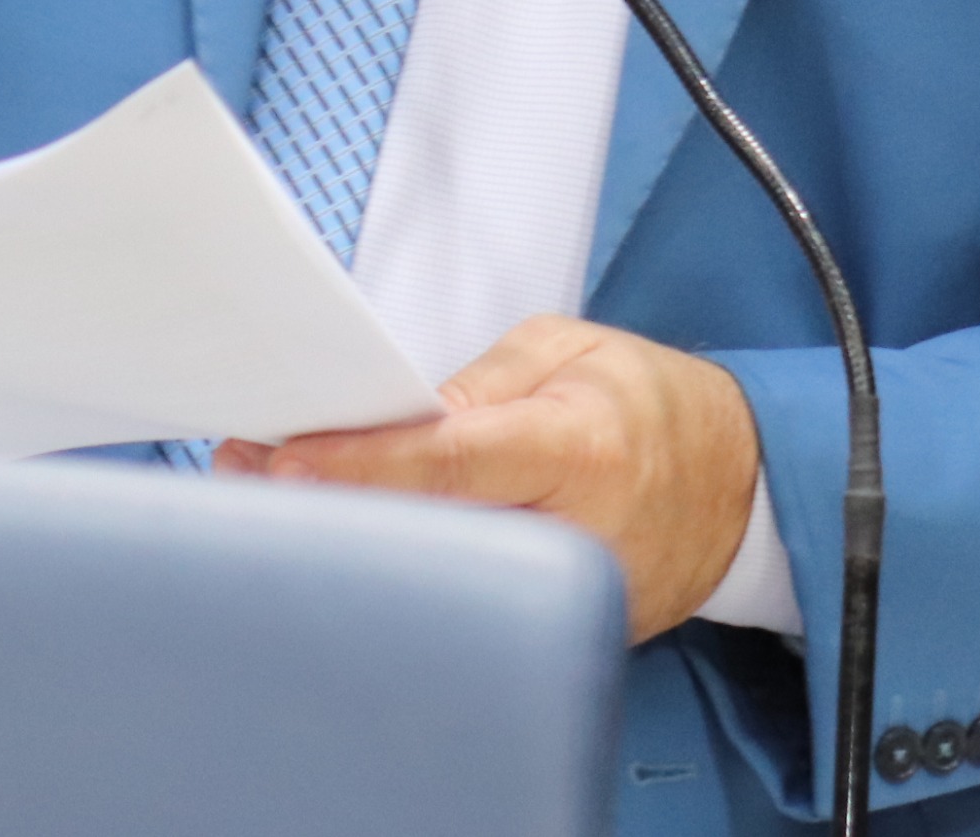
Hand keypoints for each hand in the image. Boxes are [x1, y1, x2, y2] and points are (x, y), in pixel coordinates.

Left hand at [216, 315, 760, 641]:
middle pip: (428, 528)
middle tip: (247, 467)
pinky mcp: (554, 629)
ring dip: (351, 535)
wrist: (732, 484)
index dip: (360, 462)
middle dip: (332, 499)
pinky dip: (396, 568)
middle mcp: (573, 533)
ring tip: (275, 496)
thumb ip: (476, 382)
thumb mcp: (568, 350)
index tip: (284, 454)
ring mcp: (563, 595)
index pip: (451, 461)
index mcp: (580, 445)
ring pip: (437, 574)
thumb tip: (390, 411)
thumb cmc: (647, 405)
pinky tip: (346, 535)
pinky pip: (463, 600)